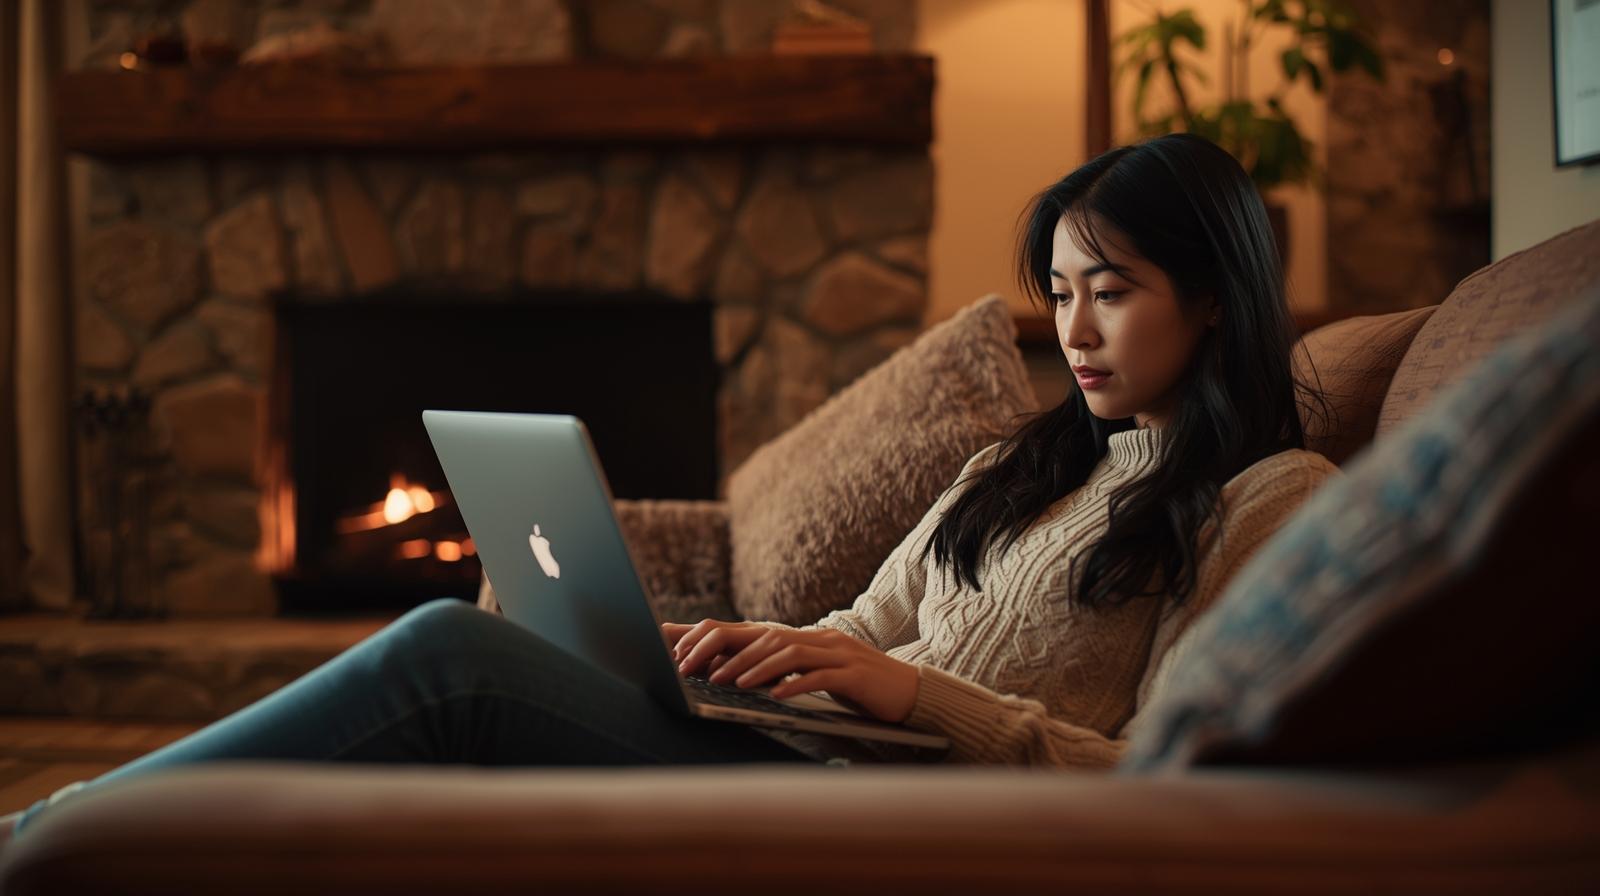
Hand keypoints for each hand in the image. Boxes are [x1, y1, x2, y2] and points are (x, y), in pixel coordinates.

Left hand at [661, 619, 920, 723]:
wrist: (910, 691)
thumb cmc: (857, 687)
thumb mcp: (814, 673)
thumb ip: (782, 669)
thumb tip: (736, 672)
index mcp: (805, 638)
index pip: (751, 631)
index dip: (715, 637)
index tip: (681, 650)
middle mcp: (818, 639)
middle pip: (764, 636)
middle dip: (725, 651)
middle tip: (694, 667)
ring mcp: (838, 653)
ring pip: (789, 652)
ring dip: (755, 667)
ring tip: (728, 683)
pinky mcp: (855, 674)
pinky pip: (821, 676)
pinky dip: (795, 683)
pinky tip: (776, 695)